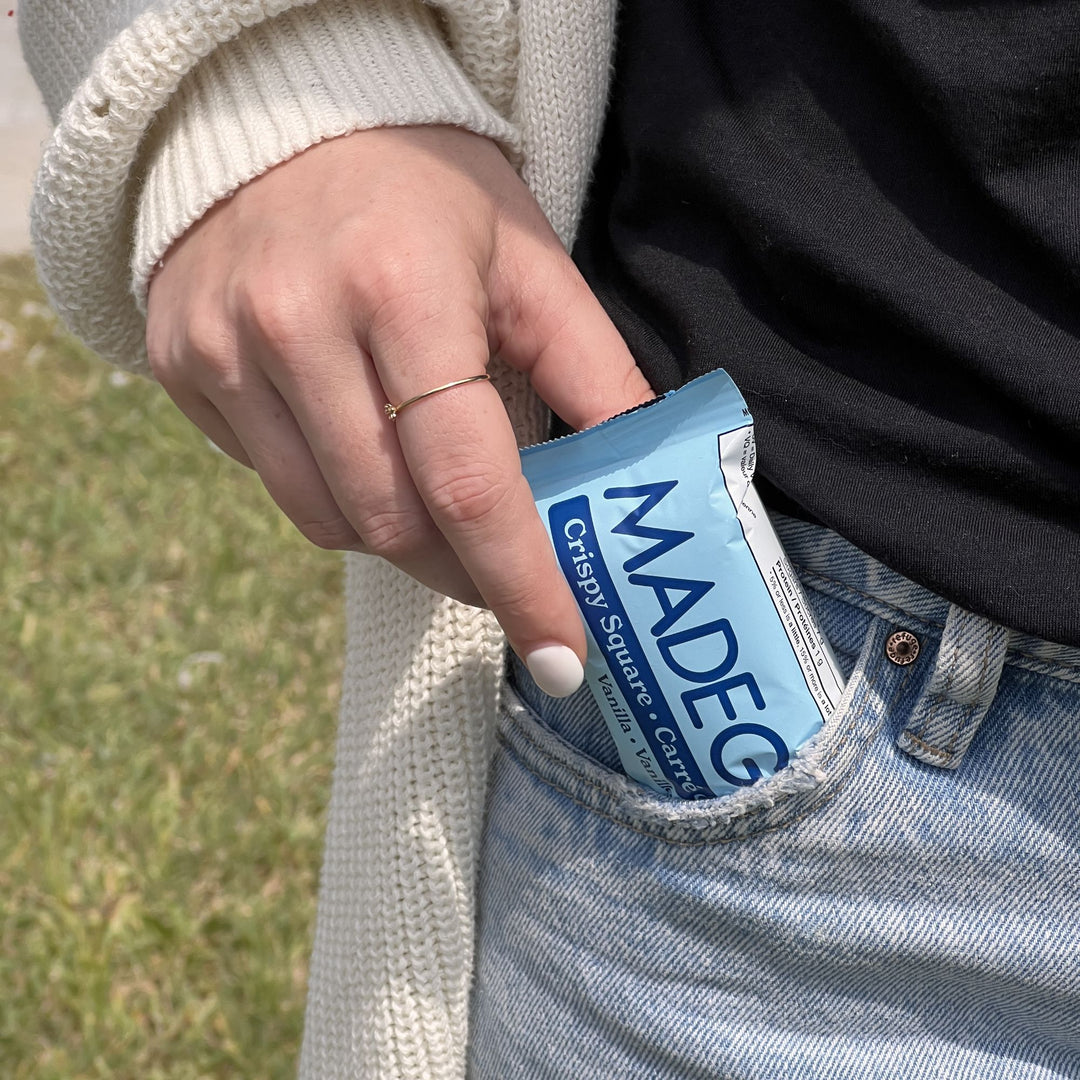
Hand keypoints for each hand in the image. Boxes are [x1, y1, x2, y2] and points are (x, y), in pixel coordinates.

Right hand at [146, 125, 653, 694]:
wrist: (284, 117)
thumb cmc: (427, 192)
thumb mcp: (529, 264)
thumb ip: (594, 372)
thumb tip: (648, 475)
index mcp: (403, 290)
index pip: (467, 482)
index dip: (520, 583)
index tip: (561, 657)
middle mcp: (295, 325)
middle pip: (391, 522)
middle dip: (465, 570)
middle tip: (511, 571)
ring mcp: (221, 351)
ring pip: (326, 520)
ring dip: (400, 538)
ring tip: (441, 503)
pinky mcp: (180, 367)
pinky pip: (272, 482)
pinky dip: (335, 492)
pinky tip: (365, 448)